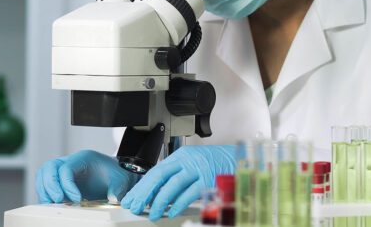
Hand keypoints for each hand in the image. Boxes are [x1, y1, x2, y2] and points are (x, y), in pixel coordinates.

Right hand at [35, 149, 139, 203]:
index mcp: (83, 158)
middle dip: (50, 186)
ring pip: (43, 176)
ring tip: (54, 205)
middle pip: (49, 168)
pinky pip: (45, 185)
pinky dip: (46, 195)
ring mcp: (62, 171)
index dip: (67, 185)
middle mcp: (69, 162)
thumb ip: (117, 188)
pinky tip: (54, 206)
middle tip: (59, 201)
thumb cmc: (116, 174)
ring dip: (45, 191)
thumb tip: (112, 198)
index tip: (77, 200)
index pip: (66, 168)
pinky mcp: (60, 181)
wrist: (115, 174)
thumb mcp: (120, 180)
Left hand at [120, 145, 235, 220]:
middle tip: (135, 206)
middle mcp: (188, 160)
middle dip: (145, 192)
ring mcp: (198, 169)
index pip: (156, 171)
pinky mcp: (208, 179)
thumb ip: (177, 174)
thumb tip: (157, 192)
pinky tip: (172, 212)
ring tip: (153, 213)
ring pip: (173, 184)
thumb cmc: (215, 163)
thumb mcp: (193, 164)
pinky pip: (190, 192)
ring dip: (160, 201)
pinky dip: (179, 203)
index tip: (132, 198)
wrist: (237, 159)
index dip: (142, 186)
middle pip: (160, 175)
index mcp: (181, 156)